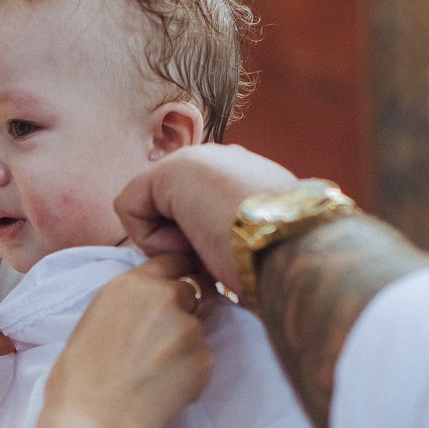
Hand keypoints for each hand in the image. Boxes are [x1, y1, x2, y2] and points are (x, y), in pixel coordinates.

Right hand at [43, 254, 213, 427]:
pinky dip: (190, 369)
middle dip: (186, 305)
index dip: (178, 274)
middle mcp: (168, 297)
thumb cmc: (79, 376)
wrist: (95, 422)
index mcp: (134, 283)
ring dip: (186, 340)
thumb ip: (131, 302)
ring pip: (199, 326)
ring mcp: (191, 328)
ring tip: (158, 369)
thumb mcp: (97, 317)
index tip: (179, 284)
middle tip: (165, 334)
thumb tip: (151, 305)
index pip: (175, 260)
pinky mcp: (205, 360)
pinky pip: (203, 358)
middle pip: (194, 288)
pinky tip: (165, 386)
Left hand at [115, 144, 297, 295]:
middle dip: (179, 242)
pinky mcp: (171, 169)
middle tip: (213, 260)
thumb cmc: (288, 269)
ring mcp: (198, 158)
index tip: (226, 263)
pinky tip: (191, 242)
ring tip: (207, 251)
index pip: (198, 209)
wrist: (299, 256)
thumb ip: (236, 244)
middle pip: (170, 210)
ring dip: (169, 244)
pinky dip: (153, 239)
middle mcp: (224, 161)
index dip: (197, 246)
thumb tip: (224, 266)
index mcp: (249, 179)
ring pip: (151, 210)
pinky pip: (130, 208)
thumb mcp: (264, 253)